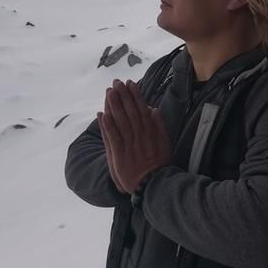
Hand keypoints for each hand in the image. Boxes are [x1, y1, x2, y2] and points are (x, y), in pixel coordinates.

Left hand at [98, 78, 170, 193]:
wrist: (155, 184)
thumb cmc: (160, 163)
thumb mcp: (164, 142)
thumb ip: (159, 125)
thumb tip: (152, 109)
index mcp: (151, 131)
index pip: (141, 109)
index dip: (135, 95)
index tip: (130, 83)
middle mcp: (140, 135)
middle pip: (129, 112)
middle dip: (123, 96)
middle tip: (117, 82)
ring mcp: (130, 144)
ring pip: (120, 121)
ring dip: (114, 106)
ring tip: (109, 92)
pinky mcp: (120, 155)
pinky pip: (113, 138)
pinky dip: (108, 126)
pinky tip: (103, 114)